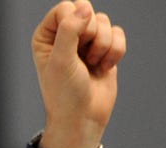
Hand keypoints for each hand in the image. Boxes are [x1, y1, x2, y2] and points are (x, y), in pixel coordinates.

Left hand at [32, 0, 126, 147]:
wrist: (83, 118)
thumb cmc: (64, 94)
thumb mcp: (61, 61)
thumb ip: (69, 31)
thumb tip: (84, 9)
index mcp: (47, 35)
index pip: (66, 7)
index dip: (76, 23)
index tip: (73, 46)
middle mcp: (65, 34)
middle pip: (87, 11)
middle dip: (92, 35)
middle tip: (82, 58)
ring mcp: (85, 41)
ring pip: (105, 22)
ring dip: (103, 46)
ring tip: (91, 65)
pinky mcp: (104, 49)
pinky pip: (118, 34)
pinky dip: (115, 52)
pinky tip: (103, 68)